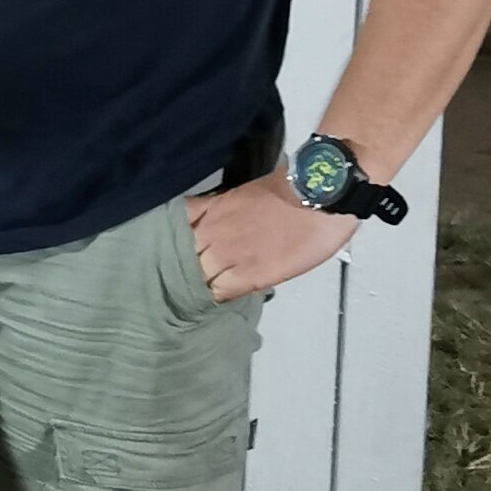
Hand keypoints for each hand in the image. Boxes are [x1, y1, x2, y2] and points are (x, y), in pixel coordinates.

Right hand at [183, 173, 353, 302]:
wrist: (318, 193)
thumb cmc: (314, 236)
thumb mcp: (289, 269)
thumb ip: (255, 278)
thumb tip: (234, 282)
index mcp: (247, 274)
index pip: (213, 292)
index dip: (209, 296)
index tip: (207, 297)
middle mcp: (225, 252)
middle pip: (193, 272)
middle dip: (189, 280)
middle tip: (187, 281)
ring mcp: (217, 225)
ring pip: (184, 247)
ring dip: (179, 256)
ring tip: (172, 260)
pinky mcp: (217, 201)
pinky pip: (186, 213)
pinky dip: (176, 222)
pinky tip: (171, 228)